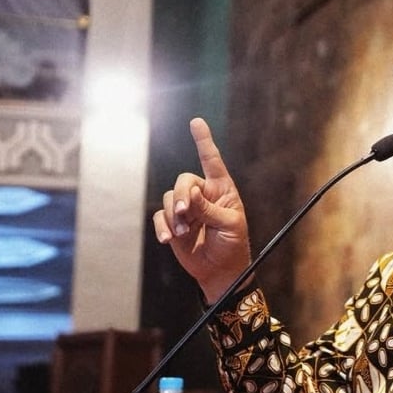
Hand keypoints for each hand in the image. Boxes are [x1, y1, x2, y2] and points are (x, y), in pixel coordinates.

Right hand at [153, 118, 250, 302]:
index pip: (212, 161)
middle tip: (184, 213)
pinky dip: (162, 227)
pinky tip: (169, 239)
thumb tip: (190, 193)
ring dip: (173, 215)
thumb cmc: (233, 245)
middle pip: (184, 181)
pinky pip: (160, 217)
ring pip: (169, 198)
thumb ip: (209, 209)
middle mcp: (203, 194)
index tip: (196, 122)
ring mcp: (186, 209)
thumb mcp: (229, 225)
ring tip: (182, 233)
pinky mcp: (173, 223)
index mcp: (222, 190)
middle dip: (181, 196)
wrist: (220, 270)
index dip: (203, 141)